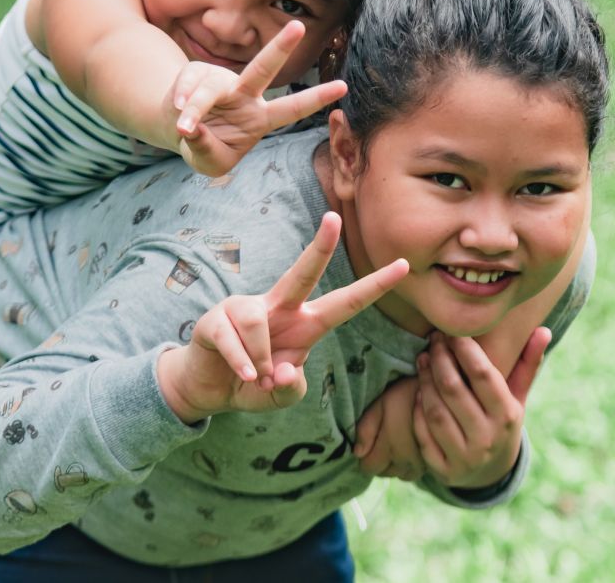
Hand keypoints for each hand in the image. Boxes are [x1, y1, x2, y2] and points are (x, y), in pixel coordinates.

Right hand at [160, 212, 406, 420]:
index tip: (404, 265)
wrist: (209, 390)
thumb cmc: (253, 385)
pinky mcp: (215, 319)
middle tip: (335, 219)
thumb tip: (281, 370)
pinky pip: (231, 336)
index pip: (345, 302)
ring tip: (256, 378)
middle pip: (301, 272)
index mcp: (305, 324)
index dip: (374, 286)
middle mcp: (278, 308)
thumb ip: (291, 387)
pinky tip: (243, 375)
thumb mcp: (282, 396)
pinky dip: (240, 362)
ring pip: (256, 320)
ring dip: (258, 357)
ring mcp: (244, 308)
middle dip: (319, 246)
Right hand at [172, 21, 346, 176]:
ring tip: (184, 128)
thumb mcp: (210, 162)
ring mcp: (221, 80)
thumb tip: (194, 129)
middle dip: (280, 48)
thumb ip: (206, 150)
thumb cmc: (204, 147)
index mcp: (260, 118)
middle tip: (299, 27)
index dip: (316, 98)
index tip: (343, 88)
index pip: (291, 109)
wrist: (177, 128)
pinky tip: (176, 111)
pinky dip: (180, 101)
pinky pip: (188, 84)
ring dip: (196, 108)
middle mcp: (245, 94)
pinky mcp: (197, 72)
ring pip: (211, 88)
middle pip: (263, 68)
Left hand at [353, 378, 425, 481]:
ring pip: (397, 475)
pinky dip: (407, 466)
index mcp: (391, 446)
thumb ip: (367, 428)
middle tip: (385, 439)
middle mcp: (406, 461)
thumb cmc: (407, 394)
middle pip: (382, 472)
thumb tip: (358, 453)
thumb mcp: (382, 403)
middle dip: (379, 460)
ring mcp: (421, 465)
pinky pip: (413, 475)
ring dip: (393, 464)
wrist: (441, 394)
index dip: (365, 456)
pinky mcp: (433, 464)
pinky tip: (409, 450)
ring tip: (398, 443)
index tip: (370, 442)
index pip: (368, 467)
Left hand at [412, 328, 550, 488]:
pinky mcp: (444, 471)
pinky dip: (418, 410)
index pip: (483, 375)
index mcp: (508, 416)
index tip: (452, 331)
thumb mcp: (518, 397)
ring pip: (435, 411)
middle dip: (440, 360)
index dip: (465, 349)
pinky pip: (423, 435)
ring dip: (425, 381)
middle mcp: (487, 439)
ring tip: (423, 360)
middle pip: (454, 390)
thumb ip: (528, 364)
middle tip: (433, 341)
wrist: (491, 473)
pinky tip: (418, 390)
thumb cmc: (502, 422)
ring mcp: (465, 457)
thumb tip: (543, 330)